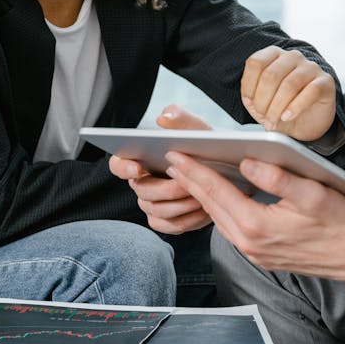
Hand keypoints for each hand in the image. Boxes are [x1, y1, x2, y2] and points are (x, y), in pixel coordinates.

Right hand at [109, 105, 212, 234]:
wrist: (226, 172)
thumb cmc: (205, 147)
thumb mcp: (197, 130)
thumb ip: (182, 119)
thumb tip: (164, 117)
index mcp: (140, 158)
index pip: (118, 164)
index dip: (124, 167)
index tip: (139, 167)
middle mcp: (141, 183)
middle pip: (143, 191)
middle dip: (167, 189)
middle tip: (189, 184)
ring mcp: (152, 204)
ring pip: (158, 211)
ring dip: (182, 204)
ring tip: (203, 196)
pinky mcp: (166, 221)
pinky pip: (172, 225)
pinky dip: (190, 219)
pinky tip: (205, 210)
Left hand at [164, 151, 344, 282]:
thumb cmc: (339, 222)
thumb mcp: (311, 193)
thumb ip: (276, 177)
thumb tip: (247, 162)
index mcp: (257, 225)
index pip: (217, 191)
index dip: (195, 171)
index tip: (177, 156)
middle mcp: (250, 243)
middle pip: (211, 207)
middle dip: (191, 183)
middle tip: (174, 162)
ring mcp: (255, 253)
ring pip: (219, 220)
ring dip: (204, 198)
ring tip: (191, 178)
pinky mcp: (262, 257)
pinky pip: (231, 231)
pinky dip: (220, 212)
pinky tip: (220, 201)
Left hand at [241, 46, 336, 140]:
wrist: (307, 122)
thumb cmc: (281, 108)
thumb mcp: (260, 103)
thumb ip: (251, 97)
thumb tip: (250, 99)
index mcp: (274, 55)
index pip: (256, 63)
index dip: (249, 85)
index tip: (250, 102)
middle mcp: (292, 57)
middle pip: (271, 75)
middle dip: (263, 101)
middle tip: (263, 118)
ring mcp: (311, 67)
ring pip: (289, 84)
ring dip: (277, 107)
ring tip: (273, 121)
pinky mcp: (326, 81)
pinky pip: (310, 91)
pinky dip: (295, 107)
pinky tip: (287, 117)